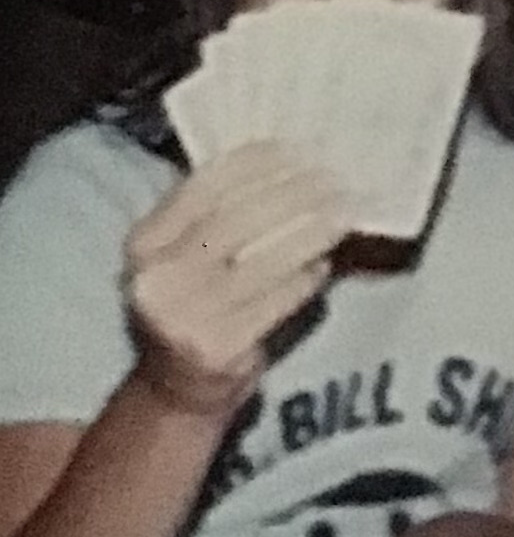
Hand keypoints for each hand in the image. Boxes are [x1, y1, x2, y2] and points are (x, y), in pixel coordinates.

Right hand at [122, 141, 350, 420]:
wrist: (177, 387)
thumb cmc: (199, 302)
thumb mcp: (189, 253)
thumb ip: (226, 211)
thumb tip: (297, 160)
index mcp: (145, 241)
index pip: (206, 185)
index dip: (259, 163)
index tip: (304, 149)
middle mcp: (156, 276)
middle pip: (239, 218)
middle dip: (296, 193)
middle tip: (339, 179)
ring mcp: (183, 315)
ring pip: (265, 258)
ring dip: (313, 231)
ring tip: (346, 213)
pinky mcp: (218, 346)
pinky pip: (278, 299)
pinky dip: (307, 277)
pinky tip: (326, 263)